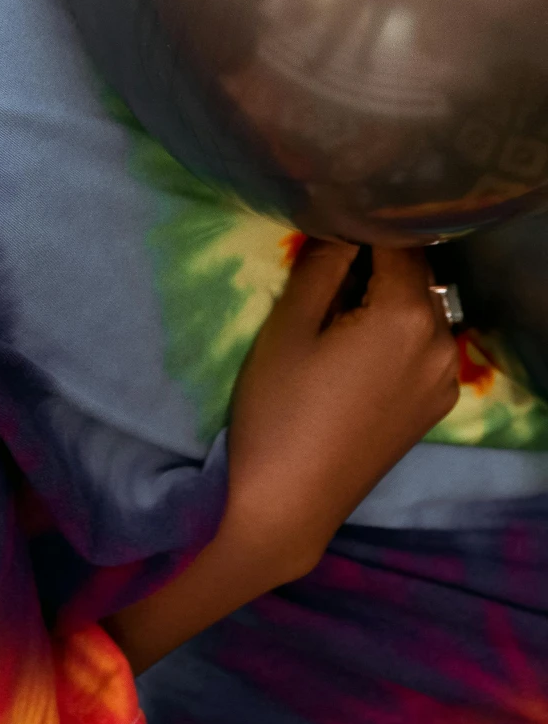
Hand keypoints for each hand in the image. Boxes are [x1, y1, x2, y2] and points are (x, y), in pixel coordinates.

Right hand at [226, 238, 459, 577]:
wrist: (290, 504)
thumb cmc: (279, 409)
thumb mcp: (289, 326)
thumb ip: (321, 265)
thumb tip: (340, 226)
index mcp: (409, 315)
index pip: (397, 240)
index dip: (361, 223)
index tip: (326, 219)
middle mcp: (442, 343)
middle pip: (415, 274)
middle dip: (375, 258)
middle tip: (322, 259)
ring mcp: (444, 379)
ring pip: (421, 309)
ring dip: (386, 295)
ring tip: (335, 303)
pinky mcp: (433, 406)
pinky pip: (421, 344)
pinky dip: (396, 330)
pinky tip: (355, 344)